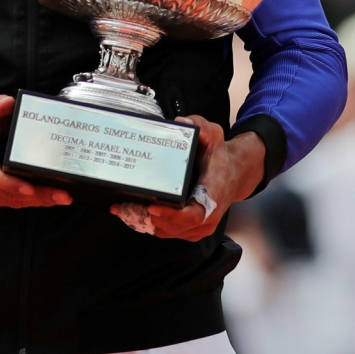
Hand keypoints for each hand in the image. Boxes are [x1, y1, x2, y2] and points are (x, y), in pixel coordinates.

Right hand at [0, 95, 72, 208]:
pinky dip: (30, 202)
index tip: (30, 188)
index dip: (10, 184)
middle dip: (36, 196)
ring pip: (11, 201)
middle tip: (61, 195)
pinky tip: (49, 199)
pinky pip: (10, 203)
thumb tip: (8, 103)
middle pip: (7, 193)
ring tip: (61, 198)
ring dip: (37, 202)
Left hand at [110, 116, 264, 240]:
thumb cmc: (219, 157)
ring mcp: (201, 225)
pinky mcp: (192, 229)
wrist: (233, 173)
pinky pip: (170, 232)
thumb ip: (201, 126)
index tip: (152, 207)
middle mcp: (209, 215)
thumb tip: (182, 122)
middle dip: (149, 218)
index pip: (194, 214)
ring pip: (170, 232)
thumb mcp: (214, 135)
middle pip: (176, 227)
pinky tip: (131, 214)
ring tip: (121, 209)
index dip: (172, 215)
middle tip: (124, 206)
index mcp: (213, 194)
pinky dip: (150, 225)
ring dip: (145, 223)